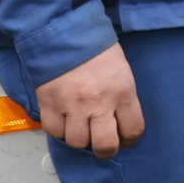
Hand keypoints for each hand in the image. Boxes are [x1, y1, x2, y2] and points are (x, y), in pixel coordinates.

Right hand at [36, 43, 146, 159]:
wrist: (63, 32)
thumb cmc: (95, 48)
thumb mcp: (121, 70)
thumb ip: (122, 97)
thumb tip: (118, 121)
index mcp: (122, 92)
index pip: (133, 130)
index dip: (129, 140)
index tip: (124, 139)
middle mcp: (99, 103)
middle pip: (106, 145)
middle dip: (106, 150)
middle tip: (102, 144)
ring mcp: (73, 106)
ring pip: (78, 142)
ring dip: (80, 138)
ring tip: (80, 127)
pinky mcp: (50, 104)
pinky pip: (54, 132)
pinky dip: (59, 130)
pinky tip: (63, 119)